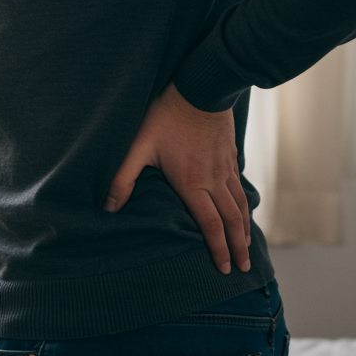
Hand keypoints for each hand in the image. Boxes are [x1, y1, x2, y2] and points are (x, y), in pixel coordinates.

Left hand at [103, 82, 251, 274]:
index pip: (210, 225)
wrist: (201, 87)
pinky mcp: (230, 156)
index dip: (217, 249)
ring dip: (245, 229)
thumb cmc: (166, 116)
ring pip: (240, 205)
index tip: (223, 268)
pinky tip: (244, 210)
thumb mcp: (138, 146)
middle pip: (231, 221)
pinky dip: (245, 206)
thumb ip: (123, 178)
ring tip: (247, 247)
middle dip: (237, 248)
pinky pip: (240, 187)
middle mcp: (214, 180)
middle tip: (243, 269)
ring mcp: (225, 168)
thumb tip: (108, 208)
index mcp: (193, 183)